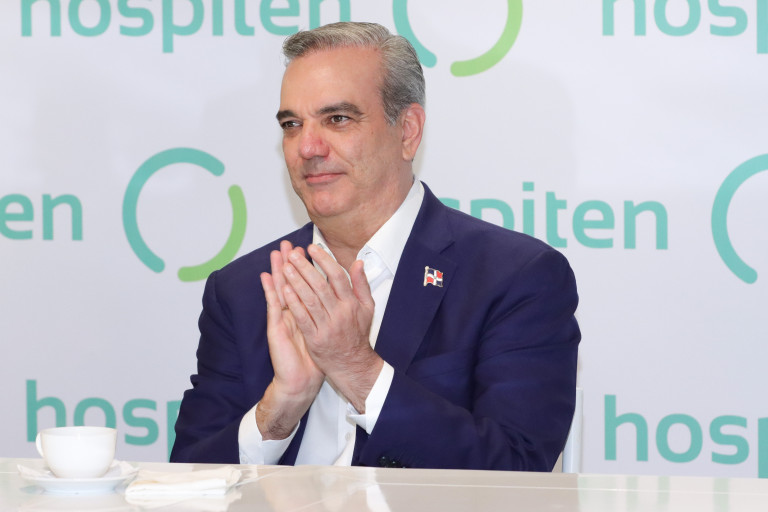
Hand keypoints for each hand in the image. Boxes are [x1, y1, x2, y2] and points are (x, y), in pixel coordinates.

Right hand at [257, 241, 323, 439]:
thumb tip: (339, 295)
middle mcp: (293, 312)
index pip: (305, 284)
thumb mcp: (327, 329)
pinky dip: (270, 290)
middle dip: (291, 263)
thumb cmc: (316, 355)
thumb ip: (330, 310)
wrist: (303, 379)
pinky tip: (267, 276)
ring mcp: (283, 318)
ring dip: (278, 270)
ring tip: (275, 252)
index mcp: (306, 310)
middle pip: (291, 282)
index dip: (306, 267)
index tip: (308, 249)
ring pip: (280, 289)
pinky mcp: (276, 327)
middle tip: (288, 244)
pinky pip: (273, 305)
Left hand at [281, 244, 382, 411]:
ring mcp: (327, 327)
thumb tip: (358, 262)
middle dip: (305, 267)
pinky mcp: (315, 339)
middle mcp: (340, 314)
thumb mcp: (367, 308)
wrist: (352, 364)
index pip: (337, 276)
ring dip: (296, 282)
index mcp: (352, 303)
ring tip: (285, 268)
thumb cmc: (357, 334)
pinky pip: (303, 318)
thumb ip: (362, 284)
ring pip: (310, 300)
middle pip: (320, 285)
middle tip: (292, 254)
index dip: (324, 260)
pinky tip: (284, 291)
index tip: (312, 248)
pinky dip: (293, 304)